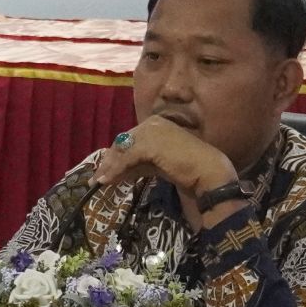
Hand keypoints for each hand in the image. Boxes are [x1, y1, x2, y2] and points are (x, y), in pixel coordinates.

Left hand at [94, 117, 236, 203]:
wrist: (206, 173)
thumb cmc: (188, 169)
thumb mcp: (159, 163)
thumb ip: (140, 162)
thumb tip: (117, 171)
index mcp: (157, 124)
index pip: (130, 139)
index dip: (117, 156)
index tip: (107, 171)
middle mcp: (152, 123)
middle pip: (123, 142)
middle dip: (110, 161)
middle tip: (99, 177)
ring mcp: (151, 131)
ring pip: (123, 150)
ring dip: (110, 167)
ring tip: (100, 182)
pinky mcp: (149, 144)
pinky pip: (126, 158)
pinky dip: (115, 170)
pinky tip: (107, 181)